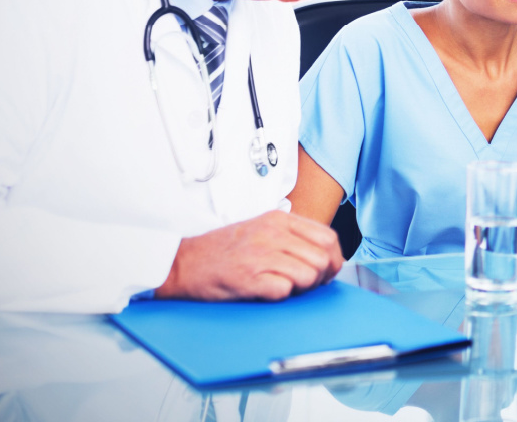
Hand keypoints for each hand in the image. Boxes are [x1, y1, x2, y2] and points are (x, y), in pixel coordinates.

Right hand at [155, 210, 343, 300]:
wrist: (182, 263)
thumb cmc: (222, 251)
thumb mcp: (261, 230)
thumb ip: (291, 237)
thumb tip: (324, 256)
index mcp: (279, 220)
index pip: (328, 237)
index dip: (333, 259)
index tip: (327, 271)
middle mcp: (273, 234)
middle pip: (323, 258)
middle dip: (321, 277)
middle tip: (306, 285)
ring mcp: (261, 255)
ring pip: (309, 275)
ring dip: (302, 288)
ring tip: (285, 287)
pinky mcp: (249, 278)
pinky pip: (285, 290)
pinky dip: (282, 295)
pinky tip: (269, 292)